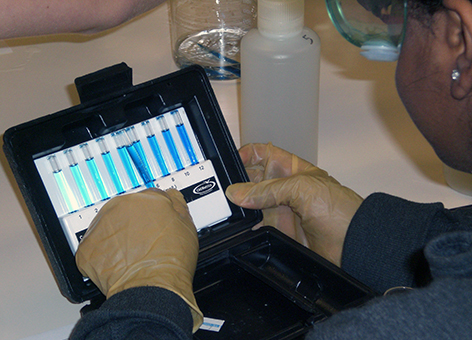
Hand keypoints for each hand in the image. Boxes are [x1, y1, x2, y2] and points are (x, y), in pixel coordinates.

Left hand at [75, 188, 202, 331]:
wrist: (153, 287)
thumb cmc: (172, 260)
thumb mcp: (187, 225)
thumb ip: (177, 205)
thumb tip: (172, 197)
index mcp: (147, 198)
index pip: (148, 198)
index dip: (152, 213)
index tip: (153, 223)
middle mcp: (122, 206)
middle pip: (125, 210)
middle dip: (131, 224)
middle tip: (143, 242)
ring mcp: (101, 226)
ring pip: (107, 227)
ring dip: (115, 238)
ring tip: (130, 255)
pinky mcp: (87, 247)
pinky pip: (92, 248)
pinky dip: (101, 257)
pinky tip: (117, 264)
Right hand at [225, 143, 362, 265]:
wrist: (351, 243)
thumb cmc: (340, 209)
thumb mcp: (301, 188)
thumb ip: (267, 190)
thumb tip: (238, 193)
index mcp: (291, 168)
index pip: (262, 154)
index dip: (246, 154)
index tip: (231, 162)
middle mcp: (283, 187)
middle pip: (251, 179)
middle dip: (238, 182)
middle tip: (228, 189)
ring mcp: (280, 208)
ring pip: (250, 202)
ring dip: (240, 205)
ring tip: (232, 207)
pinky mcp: (278, 229)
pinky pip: (254, 224)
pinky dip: (245, 225)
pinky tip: (241, 224)